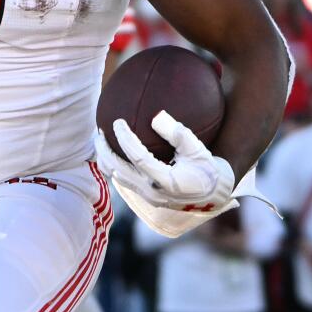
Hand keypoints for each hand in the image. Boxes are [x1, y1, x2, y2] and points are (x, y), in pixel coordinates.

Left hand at [95, 111, 236, 212]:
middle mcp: (152, 191)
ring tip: (101, 140)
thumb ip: (179, 134)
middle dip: (104, 150)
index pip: (138, 158)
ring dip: (105, 158)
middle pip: (117, 169)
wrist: (211, 195)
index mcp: (166, 180)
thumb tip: (157, 116)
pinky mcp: (144, 196)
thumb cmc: (206, 168)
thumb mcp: (198, 149)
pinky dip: (114, 164)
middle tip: (100, 131)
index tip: (117, 121)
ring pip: (116, 176)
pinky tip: (113, 150)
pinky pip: (122, 180)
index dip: (125, 138)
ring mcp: (146, 196)